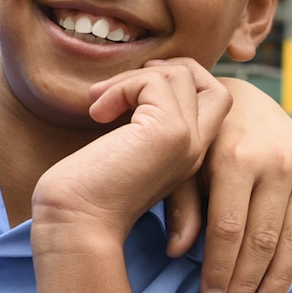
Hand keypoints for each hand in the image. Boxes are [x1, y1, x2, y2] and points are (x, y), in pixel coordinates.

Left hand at [32, 59, 230, 240]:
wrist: (76, 223)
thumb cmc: (84, 192)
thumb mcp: (123, 151)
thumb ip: (138, 126)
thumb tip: (126, 83)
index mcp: (188, 156)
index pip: (212, 105)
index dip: (179, 84)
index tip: (132, 90)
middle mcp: (197, 151)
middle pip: (216, 87)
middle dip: (173, 69)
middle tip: (122, 84)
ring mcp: (188, 141)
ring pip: (180, 76)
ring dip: (132, 78)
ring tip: (98, 102)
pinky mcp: (170, 132)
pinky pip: (154, 82)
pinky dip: (121, 87)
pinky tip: (97, 114)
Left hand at [171, 77, 291, 292]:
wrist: (240, 97)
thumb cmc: (201, 140)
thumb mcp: (183, 165)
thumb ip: (182, 206)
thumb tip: (179, 253)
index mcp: (236, 158)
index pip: (229, 230)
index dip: (220, 270)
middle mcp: (278, 160)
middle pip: (263, 240)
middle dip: (246, 283)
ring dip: (280, 279)